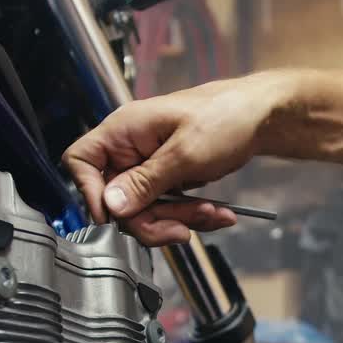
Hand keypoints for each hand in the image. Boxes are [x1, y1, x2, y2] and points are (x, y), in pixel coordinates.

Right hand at [62, 75, 282, 244]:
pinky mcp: (167, 179)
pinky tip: (215, 213)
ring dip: (177, 220)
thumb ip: (146, 182)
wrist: (261, 117)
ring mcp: (149, 165)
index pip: (80, 162)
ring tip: (210, 214)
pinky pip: (167, 209)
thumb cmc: (226, 116)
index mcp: (124, 130)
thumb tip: (111, 205)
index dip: (91, 193)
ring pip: (144, 210)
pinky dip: (190, 216)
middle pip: (116, 200)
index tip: (118, 215)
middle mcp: (130, 148)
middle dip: (151, 219)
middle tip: (182, 226)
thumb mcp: (185, 153)